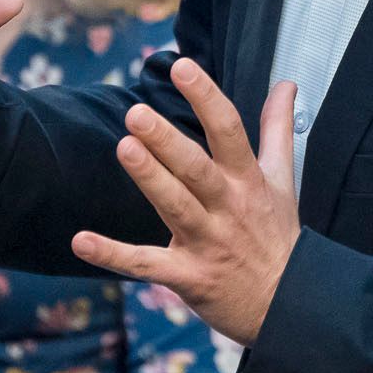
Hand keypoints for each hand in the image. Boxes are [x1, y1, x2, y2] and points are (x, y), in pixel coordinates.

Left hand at [69, 60, 300, 344]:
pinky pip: (146, 264)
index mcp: (248, 181)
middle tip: (137, 114)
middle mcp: (228, 208)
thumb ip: (278, 129)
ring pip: (175, 206)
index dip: (206, 98)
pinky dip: (113, 256)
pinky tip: (81, 241)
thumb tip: (285, 84)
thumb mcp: (285, 181)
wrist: (291, 306)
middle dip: (167, 141)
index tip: (182, 67)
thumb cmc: (278, 237)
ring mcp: (207, 242)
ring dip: (149, 179)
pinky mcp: (188, 276)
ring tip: (124, 148)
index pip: (229, 131)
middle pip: (197, 169)